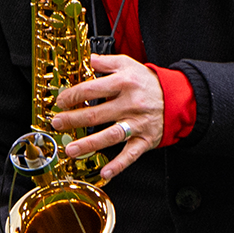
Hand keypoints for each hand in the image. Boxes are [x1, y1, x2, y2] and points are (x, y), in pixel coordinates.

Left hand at [50, 53, 162, 181]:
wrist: (176, 97)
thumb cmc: (147, 82)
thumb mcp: (127, 64)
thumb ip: (104, 62)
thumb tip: (85, 60)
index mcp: (124, 83)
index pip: (92, 89)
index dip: (72, 96)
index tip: (61, 101)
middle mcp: (130, 104)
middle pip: (96, 114)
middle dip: (73, 120)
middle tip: (56, 124)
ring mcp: (137, 124)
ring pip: (110, 136)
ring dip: (88, 144)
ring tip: (70, 150)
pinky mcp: (144, 140)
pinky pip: (130, 154)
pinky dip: (118, 165)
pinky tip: (104, 173)